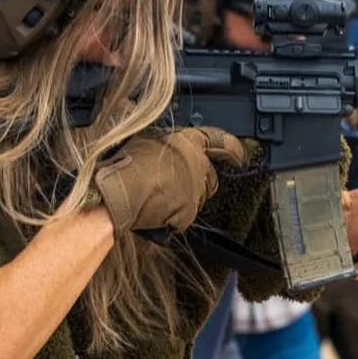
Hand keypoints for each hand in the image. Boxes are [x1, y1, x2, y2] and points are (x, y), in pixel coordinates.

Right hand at [91, 127, 246, 232]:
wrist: (116, 192)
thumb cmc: (123, 166)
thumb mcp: (145, 142)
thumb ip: (166, 146)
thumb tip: (170, 150)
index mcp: (186, 141)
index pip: (220, 142)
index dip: (233, 149)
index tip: (241, 156)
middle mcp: (196, 163)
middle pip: (209, 176)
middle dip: (197, 182)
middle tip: (172, 185)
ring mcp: (194, 188)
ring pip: (198, 197)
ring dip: (185, 199)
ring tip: (156, 197)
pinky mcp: (189, 210)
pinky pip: (185, 216)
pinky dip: (174, 217)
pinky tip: (155, 211)